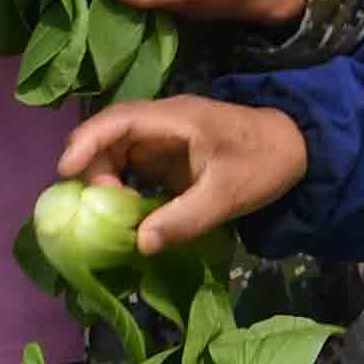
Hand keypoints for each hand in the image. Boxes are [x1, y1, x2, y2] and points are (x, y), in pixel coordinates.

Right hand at [58, 94, 313, 255]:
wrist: (297, 149)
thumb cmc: (264, 163)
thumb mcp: (227, 196)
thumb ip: (184, 219)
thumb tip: (140, 244)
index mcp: (175, 119)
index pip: (118, 120)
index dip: (87, 141)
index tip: (66, 171)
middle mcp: (162, 123)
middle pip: (109, 137)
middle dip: (93, 169)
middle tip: (98, 209)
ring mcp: (164, 139)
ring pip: (117, 153)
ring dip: (106, 181)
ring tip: (113, 215)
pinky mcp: (168, 157)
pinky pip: (133, 167)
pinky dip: (122, 188)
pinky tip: (125, 214)